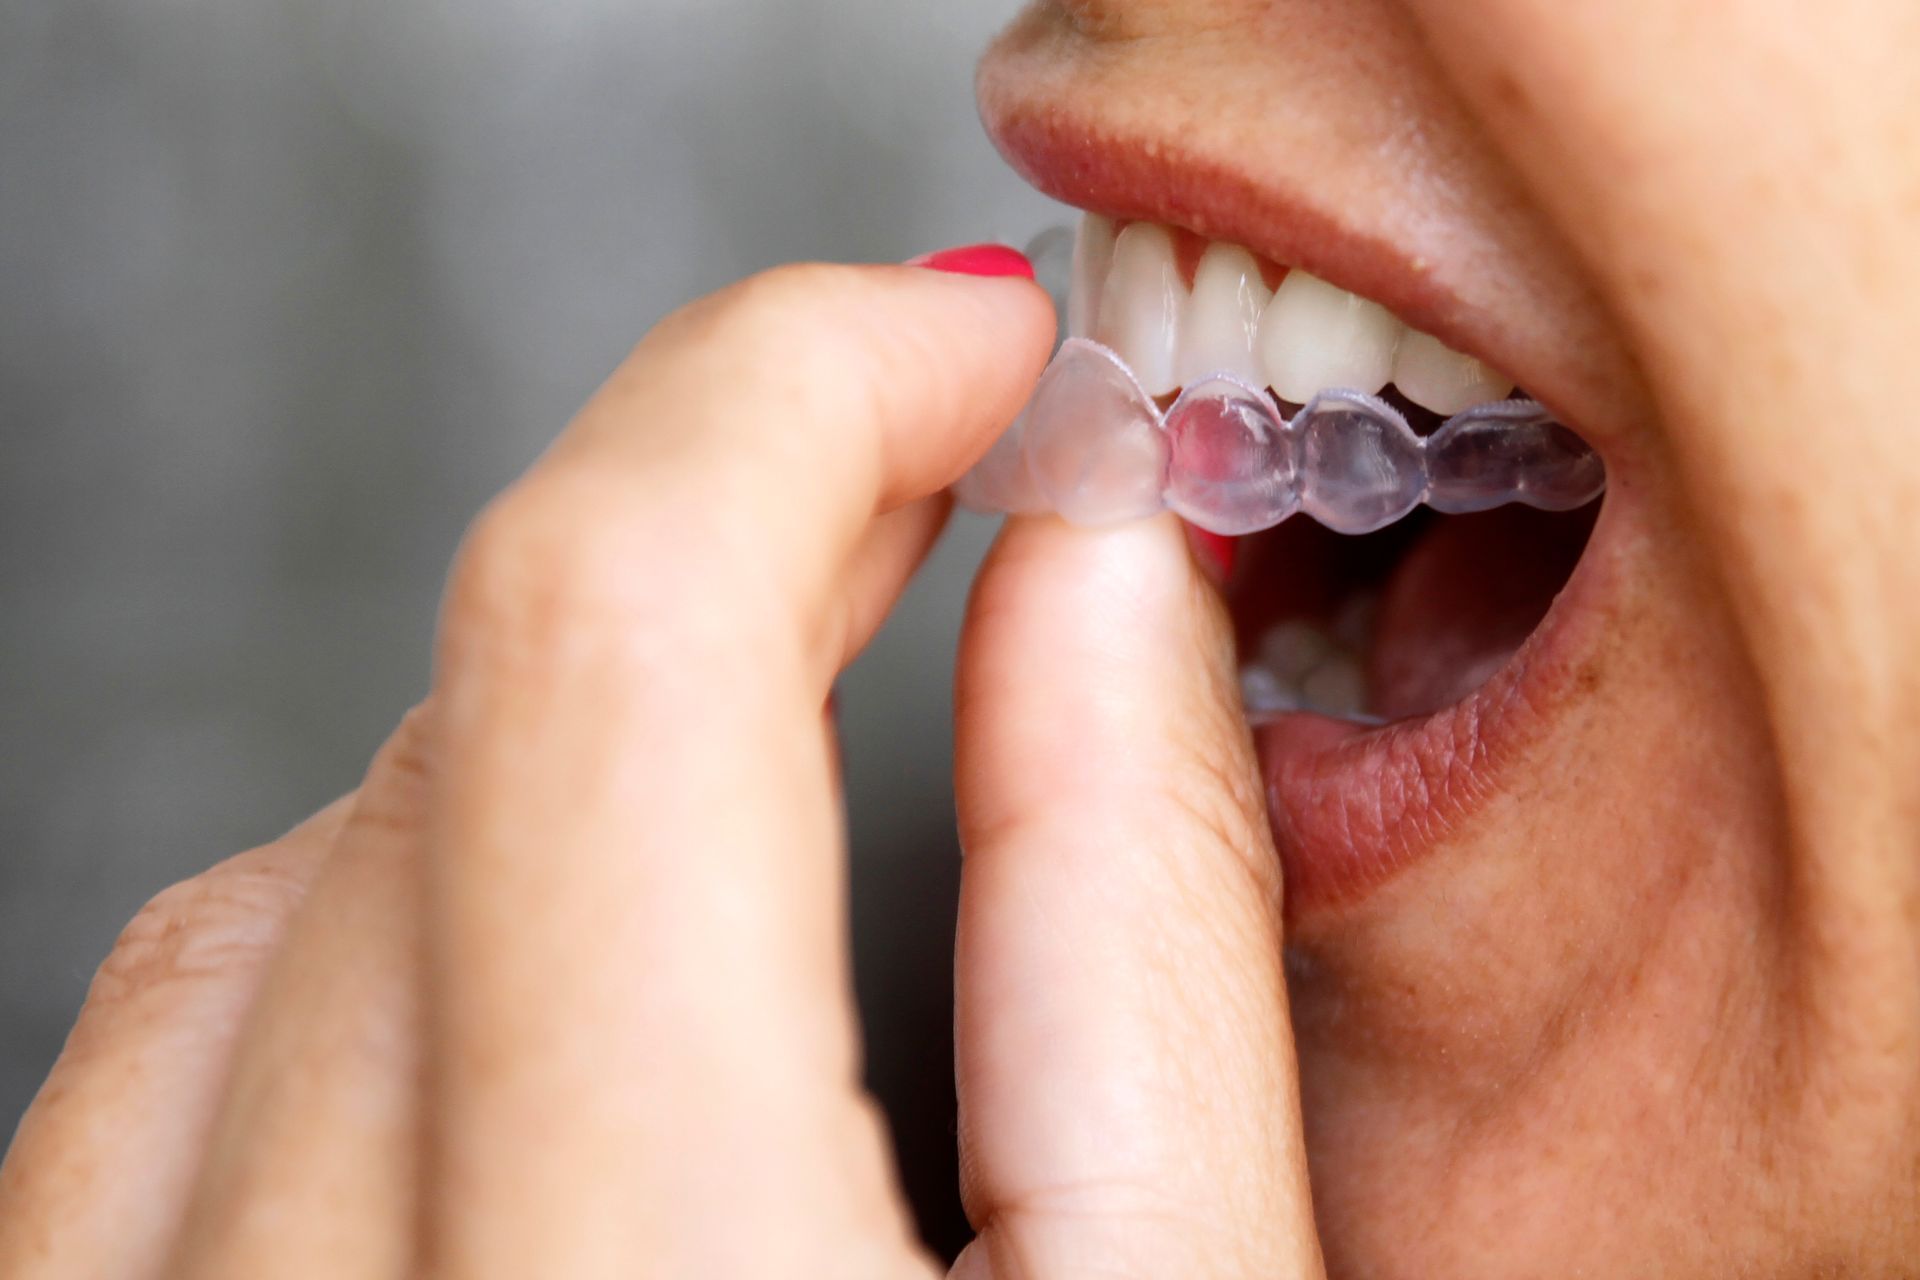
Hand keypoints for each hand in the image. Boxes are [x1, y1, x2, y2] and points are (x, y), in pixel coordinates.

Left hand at [0, 258, 1322, 1277]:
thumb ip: (1142, 944)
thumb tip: (1098, 579)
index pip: (614, 645)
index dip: (797, 400)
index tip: (952, 357)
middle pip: (463, 744)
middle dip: (725, 558)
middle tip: (915, 495)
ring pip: (279, 894)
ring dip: (541, 756)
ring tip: (747, 772)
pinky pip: (140, 1082)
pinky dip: (352, 945)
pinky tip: (508, 990)